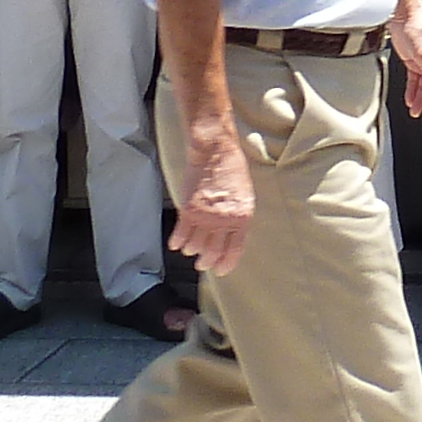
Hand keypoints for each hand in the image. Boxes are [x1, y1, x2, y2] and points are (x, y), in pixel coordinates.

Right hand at [169, 126, 255, 271]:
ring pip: (195, 246)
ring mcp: (206, 216)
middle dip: (207, 261)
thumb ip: (238, 216)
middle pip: (213, 252)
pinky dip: (177, 242)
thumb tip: (231, 234)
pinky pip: (181, 234)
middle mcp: (224, 220)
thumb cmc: (232, 169)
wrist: (215, 151)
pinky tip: (176, 244)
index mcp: (242, 217)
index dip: (226, 263)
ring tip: (190, 250)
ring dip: (191, 250)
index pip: (235, 249)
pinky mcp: (189, 209)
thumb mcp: (245, 196)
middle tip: (202, 264)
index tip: (221, 270)